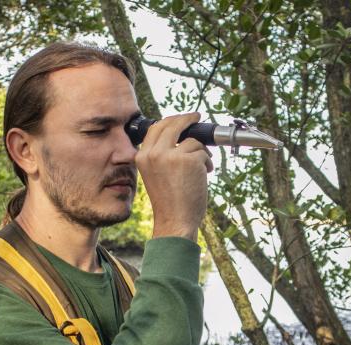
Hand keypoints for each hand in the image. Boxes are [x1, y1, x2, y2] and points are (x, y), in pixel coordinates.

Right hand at [134, 112, 212, 240]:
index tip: (183, 119)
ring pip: (193, 141)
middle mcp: (154, 153)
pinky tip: (204, 176)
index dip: (171, 120)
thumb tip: (179, 136)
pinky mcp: (189, 161)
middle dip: (188, 119)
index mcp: (142, 156)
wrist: (175, 221)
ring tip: (202, 169)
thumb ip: (161, 155)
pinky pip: (203, 153)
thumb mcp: (155, 174)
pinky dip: (207, 163)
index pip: (156, 128)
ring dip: (202, 153)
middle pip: (173, 124)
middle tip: (198, 118)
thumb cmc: (169, 202)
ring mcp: (171, 156)